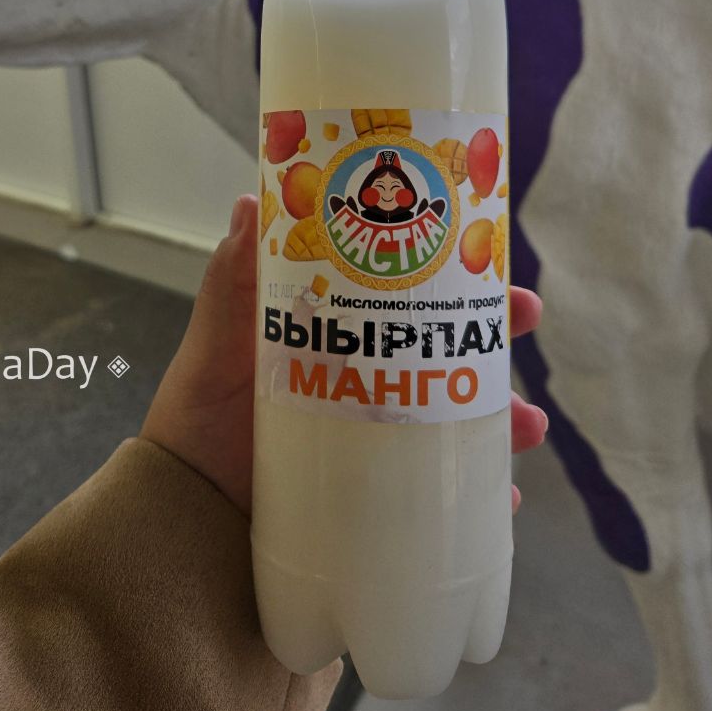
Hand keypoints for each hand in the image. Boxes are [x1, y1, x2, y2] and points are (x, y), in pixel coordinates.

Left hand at [142, 194, 547, 516]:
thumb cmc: (198, 420)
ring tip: (527, 424)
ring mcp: (379, 443)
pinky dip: (482, 496)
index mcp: (337, 339)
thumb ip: (231, 281)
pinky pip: (444, 497)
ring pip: (460, 422)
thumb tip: (251, 199)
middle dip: (495, 336)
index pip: (406, 297)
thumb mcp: (216, 344)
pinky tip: (508, 498)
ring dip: (504, 418)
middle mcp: (368, 384)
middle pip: (447, 353)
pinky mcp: (382, 500)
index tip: (490, 257)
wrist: (184, 512)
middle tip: (525, 316)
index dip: (452, 274)